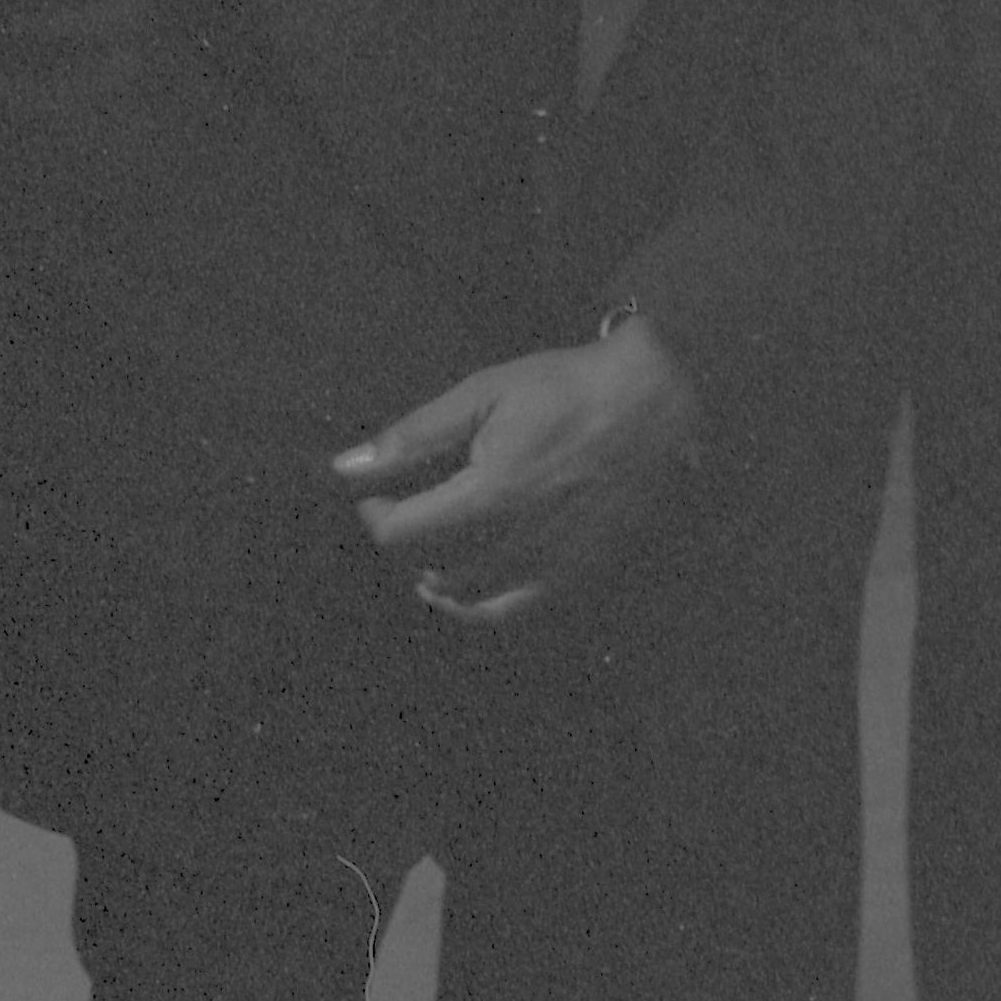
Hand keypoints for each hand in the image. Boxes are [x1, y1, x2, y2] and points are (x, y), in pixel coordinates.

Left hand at [332, 318, 701, 622]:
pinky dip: (477, 608)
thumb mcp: (484, 394)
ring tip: (433, 550)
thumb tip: (344, 468)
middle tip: (407, 511)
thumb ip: (415, 436)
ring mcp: (549, 565)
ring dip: (436, 577)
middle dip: (407, 541)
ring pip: (467, 597)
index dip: (375, 515)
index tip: (376, 495)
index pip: (401, 535)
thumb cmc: (566, 388)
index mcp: (489, 495)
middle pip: (429, 567)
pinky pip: (512, 611)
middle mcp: (517, 543)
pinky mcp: (577, 575)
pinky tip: (467, 586)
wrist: (656, 403)